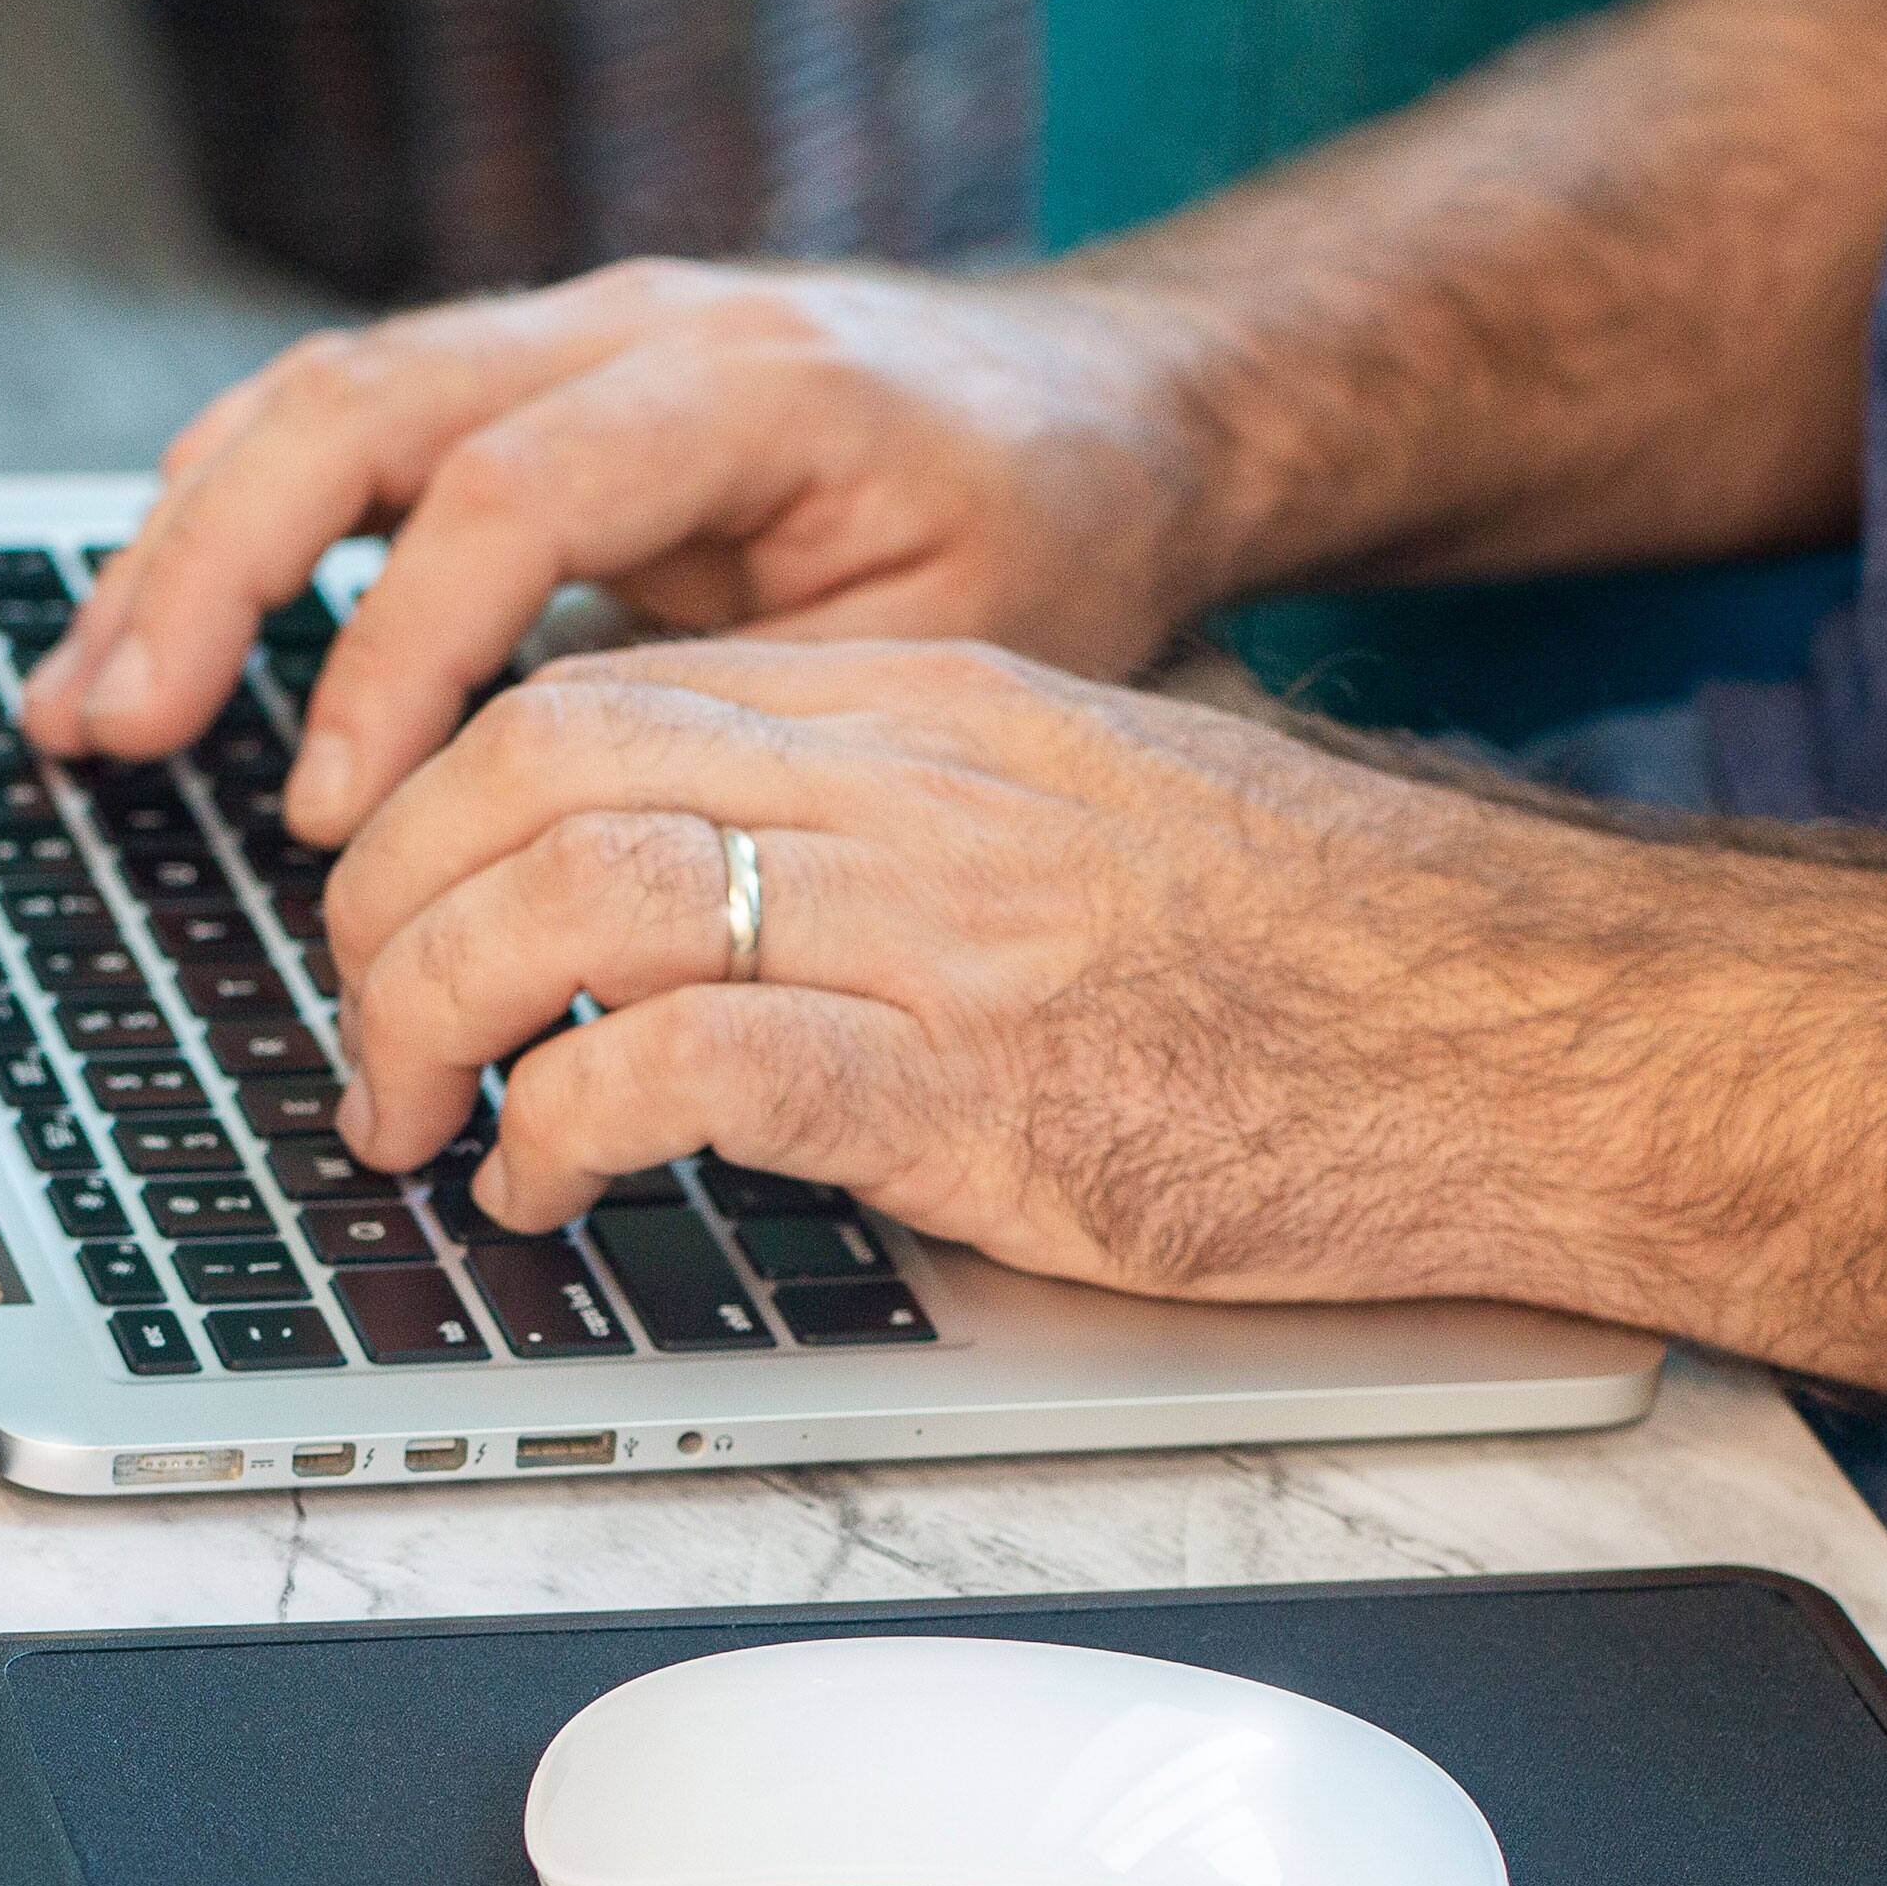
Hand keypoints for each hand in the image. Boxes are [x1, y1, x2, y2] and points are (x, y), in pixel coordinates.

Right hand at [19, 259, 1224, 848]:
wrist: (1102, 410)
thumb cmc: (1045, 544)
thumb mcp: (949, 650)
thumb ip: (752, 715)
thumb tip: (565, 848)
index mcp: (743, 386)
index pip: (508, 494)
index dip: (394, 654)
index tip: (331, 815)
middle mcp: (631, 328)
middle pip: (358, 406)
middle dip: (211, 575)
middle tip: (111, 729)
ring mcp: (570, 340)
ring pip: (320, 403)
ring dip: (181, 552)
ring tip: (82, 704)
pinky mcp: (536, 386)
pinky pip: (351, 427)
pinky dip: (236, 525)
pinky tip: (158, 623)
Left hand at [325, 640, 1643, 1313]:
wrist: (1522, 1031)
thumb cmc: (1308, 956)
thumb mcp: (1071, 820)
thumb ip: (886, 825)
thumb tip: (704, 904)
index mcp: (919, 704)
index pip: (586, 695)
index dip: (431, 812)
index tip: (393, 923)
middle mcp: (905, 783)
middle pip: (532, 767)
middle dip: (383, 909)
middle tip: (365, 1044)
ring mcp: (936, 930)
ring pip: (570, 895)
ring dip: (430, 1018)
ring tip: (415, 1128)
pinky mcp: (972, 1093)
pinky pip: (681, 1069)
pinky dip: (557, 1129)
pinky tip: (539, 1190)